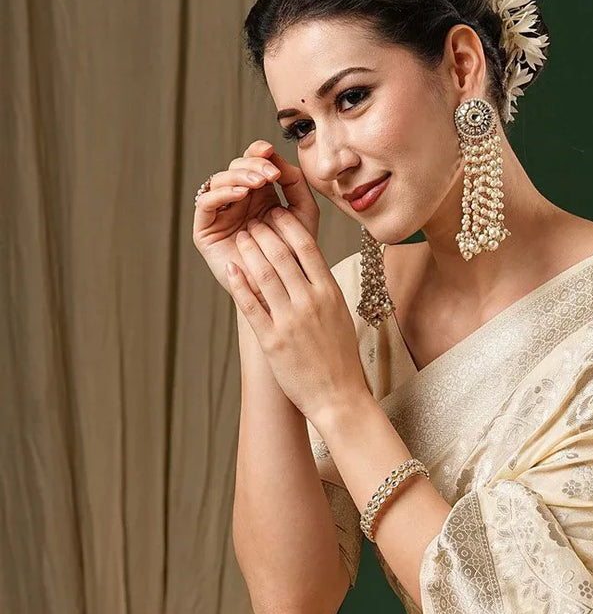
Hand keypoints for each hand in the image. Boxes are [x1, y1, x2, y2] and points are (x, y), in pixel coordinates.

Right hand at [192, 138, 319, 294]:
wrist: (281, 291)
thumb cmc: (295, 255)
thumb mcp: (303, 214)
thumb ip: (296, 185)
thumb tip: (278, 158)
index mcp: (260, 194)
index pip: (253, 162)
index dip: (259, 152)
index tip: (271, 151)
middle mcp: (237, 200)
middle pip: (236, 167)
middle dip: (252, 164)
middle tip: (269, 173)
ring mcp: (221, 213)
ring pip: (220, 180)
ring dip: (239, 175)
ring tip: (258, 182)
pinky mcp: (205, 229)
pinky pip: (206, 203)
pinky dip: (222, 193)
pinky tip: (240, 193)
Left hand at [226, 206, 368, 422]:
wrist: (339, 398)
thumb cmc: (340, 358)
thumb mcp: (340, 315)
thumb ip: (324, 288)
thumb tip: (310, 264)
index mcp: (330, 293)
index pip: (306, 246)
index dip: (287, 225)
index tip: (276, 215)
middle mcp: (310, 302)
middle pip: (281, 254)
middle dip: (262, 232)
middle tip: (251, 221)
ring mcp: (290, 321)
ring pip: (264, 274)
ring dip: (248, 251)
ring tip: (239, 238)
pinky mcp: (272, 341)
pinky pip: (251, 305)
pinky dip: (239, 283)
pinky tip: (230, 269)